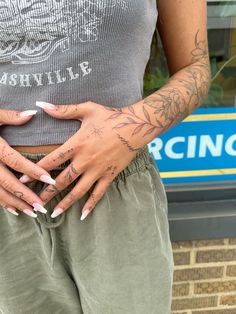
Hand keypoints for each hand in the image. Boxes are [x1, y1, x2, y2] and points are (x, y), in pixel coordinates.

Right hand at [0, 109, 55, 216]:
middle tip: (42, 207)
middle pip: (8, 182)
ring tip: (32, 212)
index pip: (16, 161)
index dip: (33, 171)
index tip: (50, 180)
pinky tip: (14, 210)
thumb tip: (33, 113)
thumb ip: (10, 116)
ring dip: (15, 204)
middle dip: (25, 196)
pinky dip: (2, 203)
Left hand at [21, 101, 143, 219]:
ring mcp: (98, 170)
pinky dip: (90, 205)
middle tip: (35, 203)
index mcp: (77, 144)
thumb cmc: (111, 116)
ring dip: (65, 203)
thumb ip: (64, 110)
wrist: (136, 126)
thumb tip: (42, 105)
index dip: (35, 171)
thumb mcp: (87, 109)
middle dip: (46, 193)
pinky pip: (98, 193)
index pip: (51, 161)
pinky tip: (83, 215)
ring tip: (54, 214)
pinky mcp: (109, 175)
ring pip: (78, 191)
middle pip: (62, 180)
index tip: (23, 180)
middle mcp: (85, 160)